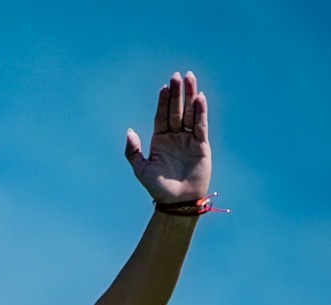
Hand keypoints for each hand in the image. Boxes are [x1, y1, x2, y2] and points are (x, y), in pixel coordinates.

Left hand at [126, 71, 211, 205]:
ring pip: (189, 113)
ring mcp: (188, 140)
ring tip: (190, 78)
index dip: (163, 101)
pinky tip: (199, 98)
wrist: (177, 203)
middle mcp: (174, 137)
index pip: (161, 116)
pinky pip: (200, 126)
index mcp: (160, 140)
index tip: (164, 87)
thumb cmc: (158, 188)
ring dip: (190, 96)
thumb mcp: (141, 170)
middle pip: (176, 110)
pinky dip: (200, 112)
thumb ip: (133, 152)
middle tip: (177, 76)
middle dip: (177, 93)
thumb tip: (129, 131)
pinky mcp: (201, 145)